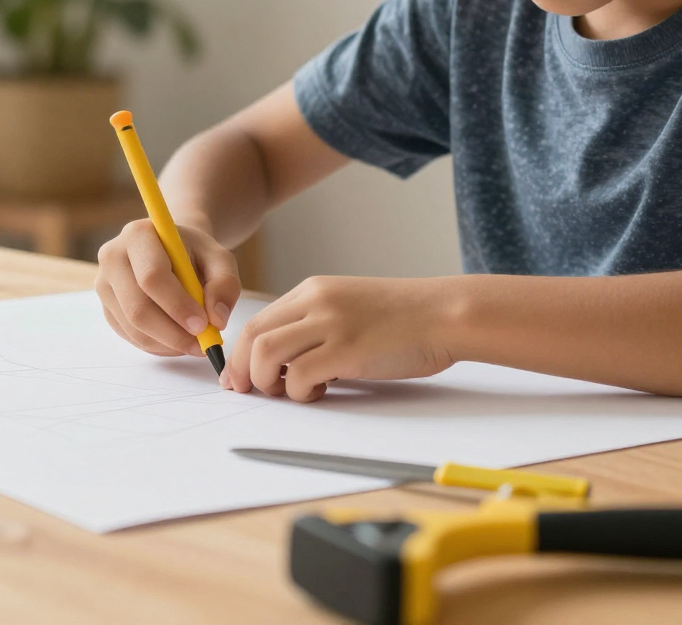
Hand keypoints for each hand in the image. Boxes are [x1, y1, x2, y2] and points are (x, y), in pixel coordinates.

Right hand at [95, 219, 240, 357]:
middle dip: (172, 333)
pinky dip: (157, 346)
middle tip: (202, 344)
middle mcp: (113, 257)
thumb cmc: (195, 253)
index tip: (203, 324)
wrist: (172, 251)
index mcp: (138, 235)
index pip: (152, 276)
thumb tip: (217, 319)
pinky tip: (178, 340)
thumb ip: (225, 284)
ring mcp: (104, 284)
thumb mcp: (220, 258)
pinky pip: (129, 337)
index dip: (177, 305)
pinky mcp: (106, 307)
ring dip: (167, 343)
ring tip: (195, 343)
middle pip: (137, 307)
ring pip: (133, 327)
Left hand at [222, 276, 458, 401]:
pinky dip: (299, 392)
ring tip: (288, 392)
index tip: (237, 377)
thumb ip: (316, 324)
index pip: (258, 320)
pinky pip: (299, 375)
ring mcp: (331, 323)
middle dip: (240, 370)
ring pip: (266, 353)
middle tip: (246, 392)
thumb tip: (285, 362)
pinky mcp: (347, 349)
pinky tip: (319, 391)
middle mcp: (316, 301)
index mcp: (314, 290)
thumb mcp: (349, 308)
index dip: (239, 353)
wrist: (444, 314)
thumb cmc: (404, 318)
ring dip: (266, 381)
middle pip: (253, 335)